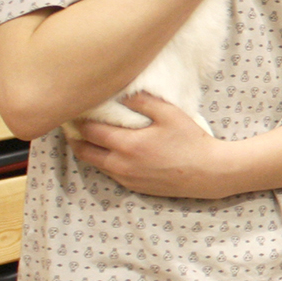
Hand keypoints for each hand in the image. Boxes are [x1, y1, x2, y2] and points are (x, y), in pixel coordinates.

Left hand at [67, 93, 237, 197]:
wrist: (209, 173)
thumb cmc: (191, 141)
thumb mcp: (170, 114)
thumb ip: (143, 101)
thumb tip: (123, 93)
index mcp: (127, 144)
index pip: (89, 131)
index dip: (78, 120)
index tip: (75, 110)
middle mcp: (121, 164)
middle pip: (84, 151)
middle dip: (75, 137)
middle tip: (73, 125)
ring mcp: (126, 178)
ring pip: (95, 164)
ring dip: (88, 150)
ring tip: (88, 137)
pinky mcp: (134, 187)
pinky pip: (110, 173)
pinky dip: (104, 162)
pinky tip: (111, 152)